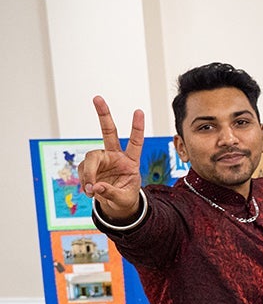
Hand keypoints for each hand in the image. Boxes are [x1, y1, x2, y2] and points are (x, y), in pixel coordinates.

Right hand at [79, 96, 143, 219]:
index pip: (136, 142)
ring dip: (89, 173)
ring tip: (91, 190)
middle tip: (98, 98)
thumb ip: (111, 192)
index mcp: (130, 161)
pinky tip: (89, 191)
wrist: (116, 205)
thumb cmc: (125, 198)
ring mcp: (101, 160)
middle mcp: (115, 156)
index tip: (139, 111)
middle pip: (109, 132)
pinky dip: (84, 181)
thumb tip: (96, 187)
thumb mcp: (124, 199)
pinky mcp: (90, 167)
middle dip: (103, 115)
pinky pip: (83, 171)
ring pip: (90, 157)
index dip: (137, 127)